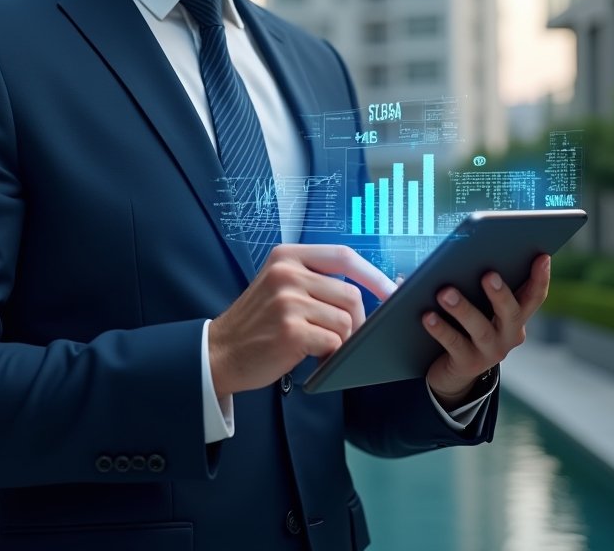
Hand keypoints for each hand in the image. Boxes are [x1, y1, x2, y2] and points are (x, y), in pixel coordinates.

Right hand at [208, 244, 395, 397]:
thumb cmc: (257, 322)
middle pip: (351, 293)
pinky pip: (333, 342)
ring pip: (345, 321)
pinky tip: (313, 358)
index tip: (392, 291)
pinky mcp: (291, 331)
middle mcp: (287, 273)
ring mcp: (288, 302)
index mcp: (287, 256)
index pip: (344, 255)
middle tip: (343, 337)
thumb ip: (315, 279)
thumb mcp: (280, 285)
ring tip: (320, 347)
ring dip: (341, 341)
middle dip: (357, 321)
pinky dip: (330, 355)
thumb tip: (369, 287)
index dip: (373, 274)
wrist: (220, 352)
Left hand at [423, 254, 550, 409]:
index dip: (540, 278)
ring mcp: (490, 351)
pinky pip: (454, 344)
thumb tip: (456, 254)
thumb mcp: (476, 304)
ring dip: (463, 309)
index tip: (542, 256)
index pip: (533, 297)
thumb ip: (474, 282)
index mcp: (515, 316)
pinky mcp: (468, 363)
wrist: (452, 369)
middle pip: (510, 313)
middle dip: (501, 294)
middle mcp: (508, 335)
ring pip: (480, 329)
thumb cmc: (464, 323)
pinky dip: (441, 328)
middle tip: (488, 275)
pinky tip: (427, 316)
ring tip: (445, 293)